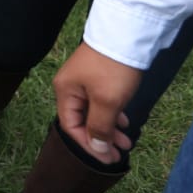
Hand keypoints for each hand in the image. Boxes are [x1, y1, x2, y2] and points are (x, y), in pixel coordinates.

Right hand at [53, 43, 140, 164]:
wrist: (126, 33)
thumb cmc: (113, 68)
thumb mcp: (107, 101)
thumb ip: (99, 128)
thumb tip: (96, 149)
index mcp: (65, 91)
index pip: (71, 127)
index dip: (89, 145)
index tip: (108, 158)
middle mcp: (70, 86)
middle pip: (82, 121)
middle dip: (101, 139)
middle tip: (120, 154)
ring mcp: (85, 79)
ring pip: (95, 112)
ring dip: (110, 128)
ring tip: (127, 141)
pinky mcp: (99, 75)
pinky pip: (102, 101)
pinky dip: (113, 114)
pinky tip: (125, 121)